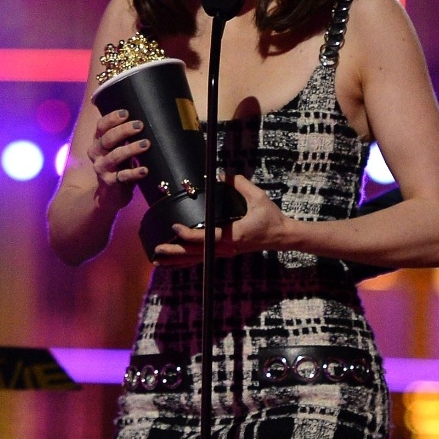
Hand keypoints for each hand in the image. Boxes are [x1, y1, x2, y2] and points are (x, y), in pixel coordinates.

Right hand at [85, 108, 149, 208]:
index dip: (112, 118)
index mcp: (98, 141)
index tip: (126, 113)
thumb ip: (126, 135)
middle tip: (140, 125)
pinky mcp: (110, 182)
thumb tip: (147, 117)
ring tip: (146, 144)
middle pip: (108, 138)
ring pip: (115, 156)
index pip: (101, 126)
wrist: (110, 193)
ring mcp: (102, 168)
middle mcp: (96, 153)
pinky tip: (145, 170)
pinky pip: (122, 176)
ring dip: (131, 149)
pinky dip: (134, 172)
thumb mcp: (118, 148)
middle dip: (123, 130)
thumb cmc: (120, 164)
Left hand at [153, 175, 289, 264]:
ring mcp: (225, 253)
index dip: (189, 234)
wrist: (281, 236)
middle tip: (157, 249)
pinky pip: (202, 260)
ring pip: (197, 259)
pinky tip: (173, 263)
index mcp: (235, 235)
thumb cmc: (270, 217)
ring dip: (177, 259)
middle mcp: (228, 248)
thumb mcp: (258, 197)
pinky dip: (186, 262)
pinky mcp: (225, 253)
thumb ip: (240, 184)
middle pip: (197, 253)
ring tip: (158, 259)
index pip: (207, 238)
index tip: (175, 227)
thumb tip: (222, 174)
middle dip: (176, 252)